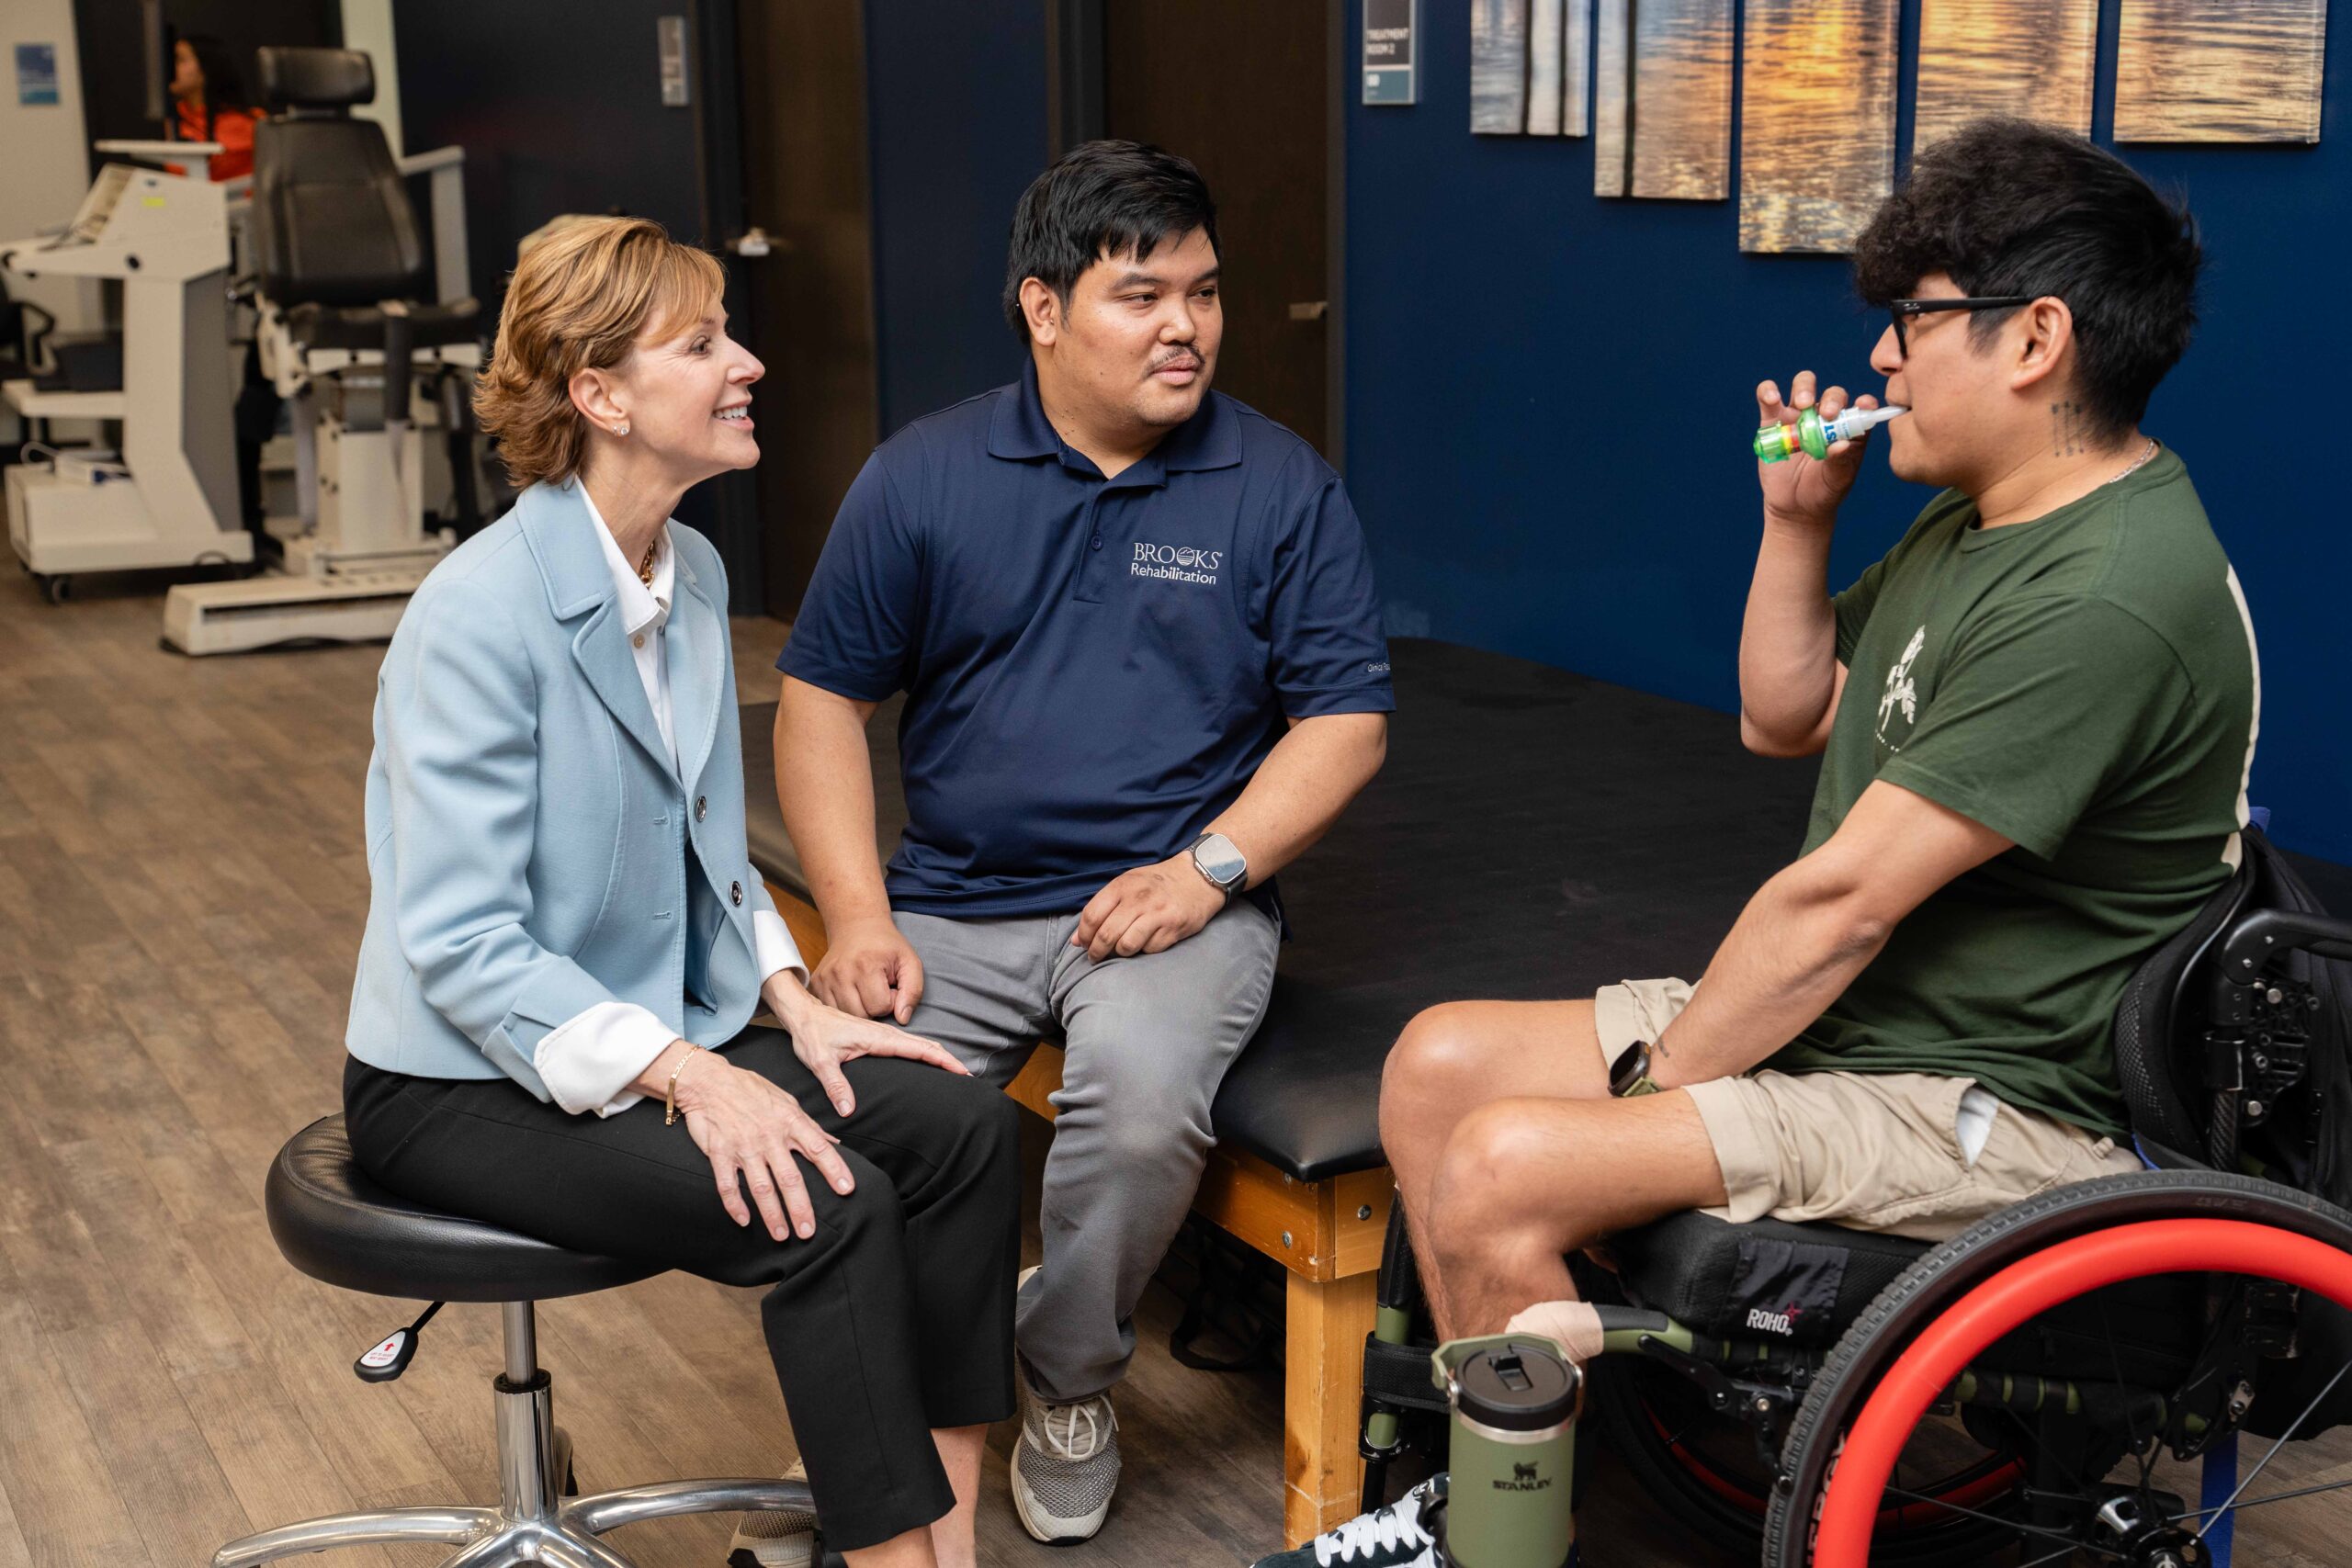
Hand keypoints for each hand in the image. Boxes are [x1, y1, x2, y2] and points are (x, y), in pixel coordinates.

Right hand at [671, 1051, 855, 1241]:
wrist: (709, 1081)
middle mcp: (769, 1136)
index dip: (834, 1169)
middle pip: (789, 1177)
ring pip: (761, 1187)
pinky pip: (727, 1184)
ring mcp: (743, 1146)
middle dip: (800, 1207)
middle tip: (809, 1231)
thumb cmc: (752, 1090)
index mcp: (789, 1121)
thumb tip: (833, 1142)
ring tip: (782, 1235)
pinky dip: (735, 1204)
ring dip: (772, 1214)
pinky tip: (744, 1220)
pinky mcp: (719, 1153)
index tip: (847, 1190)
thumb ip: (809, 1125)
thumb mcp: (786, 1100)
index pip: (818, 1148)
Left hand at [771, 979, 967, 1116]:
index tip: (961, 1071)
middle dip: (947, 1059)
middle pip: (925, 1045)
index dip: (941, 1060)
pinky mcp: (876, 1037)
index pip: (917, 1048)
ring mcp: (881, 1035)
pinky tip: (927, 1061)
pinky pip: (907, 1044)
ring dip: (937, 1055)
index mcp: (876, 1038)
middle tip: (968, 1076)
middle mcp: (883, 1034)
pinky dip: (923, 1052)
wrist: (802, 1014)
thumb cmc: (811, 1034)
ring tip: (955, 1071)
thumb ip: (835, 1084)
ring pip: (917, 1043)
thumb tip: (849, 1110)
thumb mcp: (819, 1061)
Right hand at [809, 914, 924, 1022]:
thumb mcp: (909, 961)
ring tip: (864, 991)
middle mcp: (840, 972)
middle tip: (878, 990)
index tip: (890, 986)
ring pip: (845, 1016)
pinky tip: (851, 992)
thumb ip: (913, 991)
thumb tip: (902, 1019)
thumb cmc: (886, 946)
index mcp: (866, 965)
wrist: (856, 926)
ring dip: (858, 1009)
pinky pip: (831, 1010)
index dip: (890, 1001)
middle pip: (861, 1016)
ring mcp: (824, 979)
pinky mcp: (815, 984)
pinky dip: (844, 1007)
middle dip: (874, 1009)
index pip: (880, 1007)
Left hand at [1071, 853, 1227, 960]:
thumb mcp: (1127, 885)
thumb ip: (1102, 908)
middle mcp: (1139, 899)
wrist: (1198, 877)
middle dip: (1097, 951)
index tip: (1084, 944)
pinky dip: (1144, 950)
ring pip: (1126, 946)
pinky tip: (1146, 942)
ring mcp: (1157, 914)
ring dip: (1120, 953)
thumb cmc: (1157, 883)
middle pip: (1106, 935)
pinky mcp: (1174, 928)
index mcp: (1123, 886)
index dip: (1084, 935)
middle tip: (1096, 956)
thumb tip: (1077, 940)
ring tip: (1121, 950)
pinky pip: (1150, 949)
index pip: (1092, 916)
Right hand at [1756, 370, 1878, 529]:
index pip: (1861, 407)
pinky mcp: (1773, 422)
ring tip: (1802, 404)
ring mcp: (1799, 417)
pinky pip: (1768, 398)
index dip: (1865, 402)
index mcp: (1848, 429)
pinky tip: (1772, 399)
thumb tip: (1841, 444)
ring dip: (1804, 388)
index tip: (1863, 405)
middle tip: (1827, 414)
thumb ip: (1840, 461)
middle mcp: (1825, 418)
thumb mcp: (1837, 480)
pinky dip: (1768, 392)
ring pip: (1803, 385)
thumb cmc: (1823, 492)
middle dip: (1832, 399)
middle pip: (1832, 393)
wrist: (1794, 508)